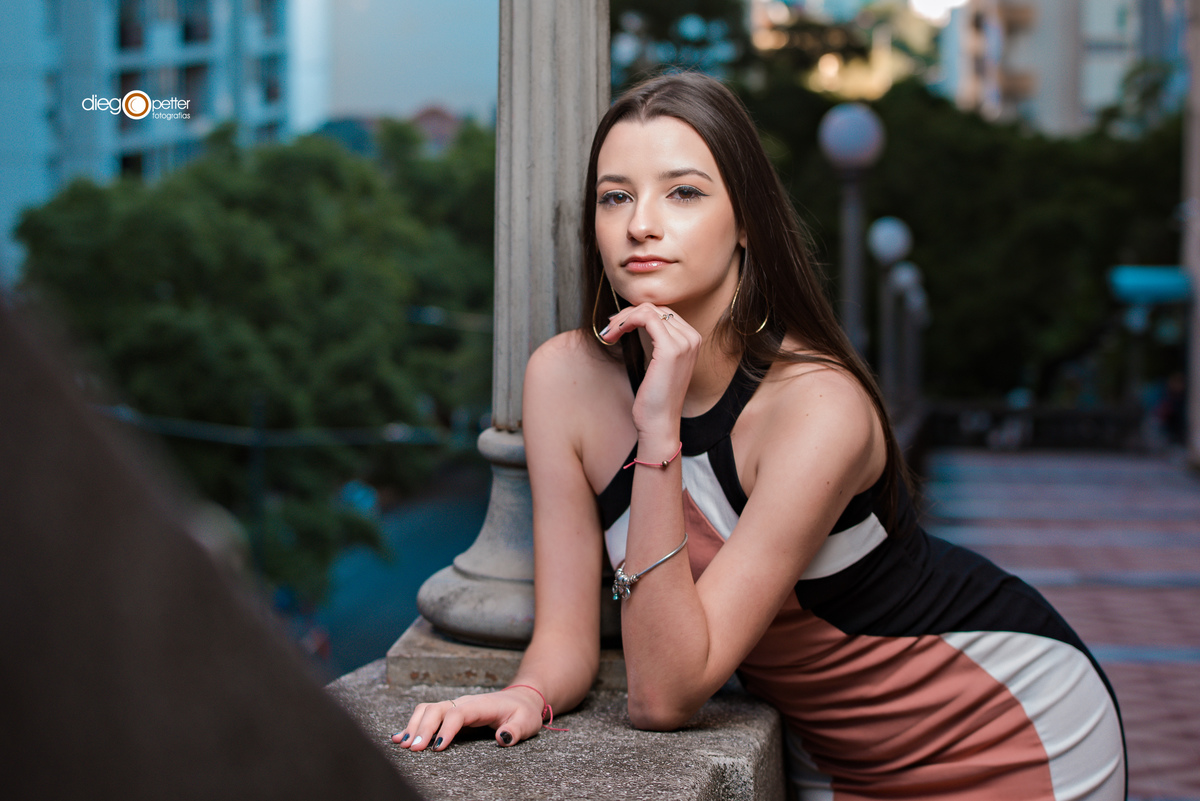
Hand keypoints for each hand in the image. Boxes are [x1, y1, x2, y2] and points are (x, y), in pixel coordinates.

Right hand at [390, 687, 545, 750]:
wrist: (521, 699)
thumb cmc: (523, 713)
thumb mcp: (526, 722)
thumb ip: (516, 730)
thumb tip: (503, 737)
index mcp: (480, 705)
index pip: (458, 713)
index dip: (446, 729)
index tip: (437, 748)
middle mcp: (463, 703)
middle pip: (437, 709)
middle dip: (423, 727)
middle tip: (413, 748)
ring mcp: (455, 706)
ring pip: (427, 709)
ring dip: (414, 725)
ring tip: (402, 744)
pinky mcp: (450, 713)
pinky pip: (427, 714)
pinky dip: (412, 724)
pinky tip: (399, 738)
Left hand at [601, 302, 700, 433]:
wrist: (659, 423)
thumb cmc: (655, 398)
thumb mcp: (657, 364)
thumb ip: (654, 341)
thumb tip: (632, 320)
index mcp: (691, 340)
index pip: (662, 312)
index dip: (636, 315)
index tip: (617, 326)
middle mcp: (692, 338)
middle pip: (656, 308)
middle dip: (628, 315)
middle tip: (609, 330)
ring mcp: (684, 342)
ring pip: (649, 310)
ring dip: (624, 318)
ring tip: (609, 333)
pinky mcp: (671, 349)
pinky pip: (646, 318)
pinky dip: (627, 321)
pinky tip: (615, 334)